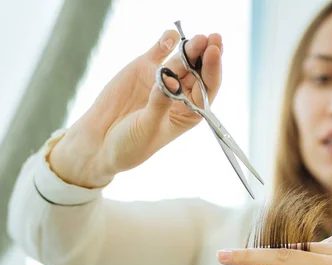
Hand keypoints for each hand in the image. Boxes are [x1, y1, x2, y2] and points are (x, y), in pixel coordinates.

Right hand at [49, 29, 222, 187]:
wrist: (99, 142)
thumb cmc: (130, 144)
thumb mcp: (148, 127)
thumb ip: (159, 104)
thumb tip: (170, 81)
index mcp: (189, 112)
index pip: (207, 88)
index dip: (213, 69)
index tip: (214, 53)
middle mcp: (180, 93)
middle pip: (199, 70)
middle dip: (207, 54)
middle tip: (214, 38)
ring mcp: (163, 78)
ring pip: (182, 59)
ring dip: (191, 47)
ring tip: (198, 38)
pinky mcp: (144, 68)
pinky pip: (159, 51)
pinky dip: (167, 41)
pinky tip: (173, 35)